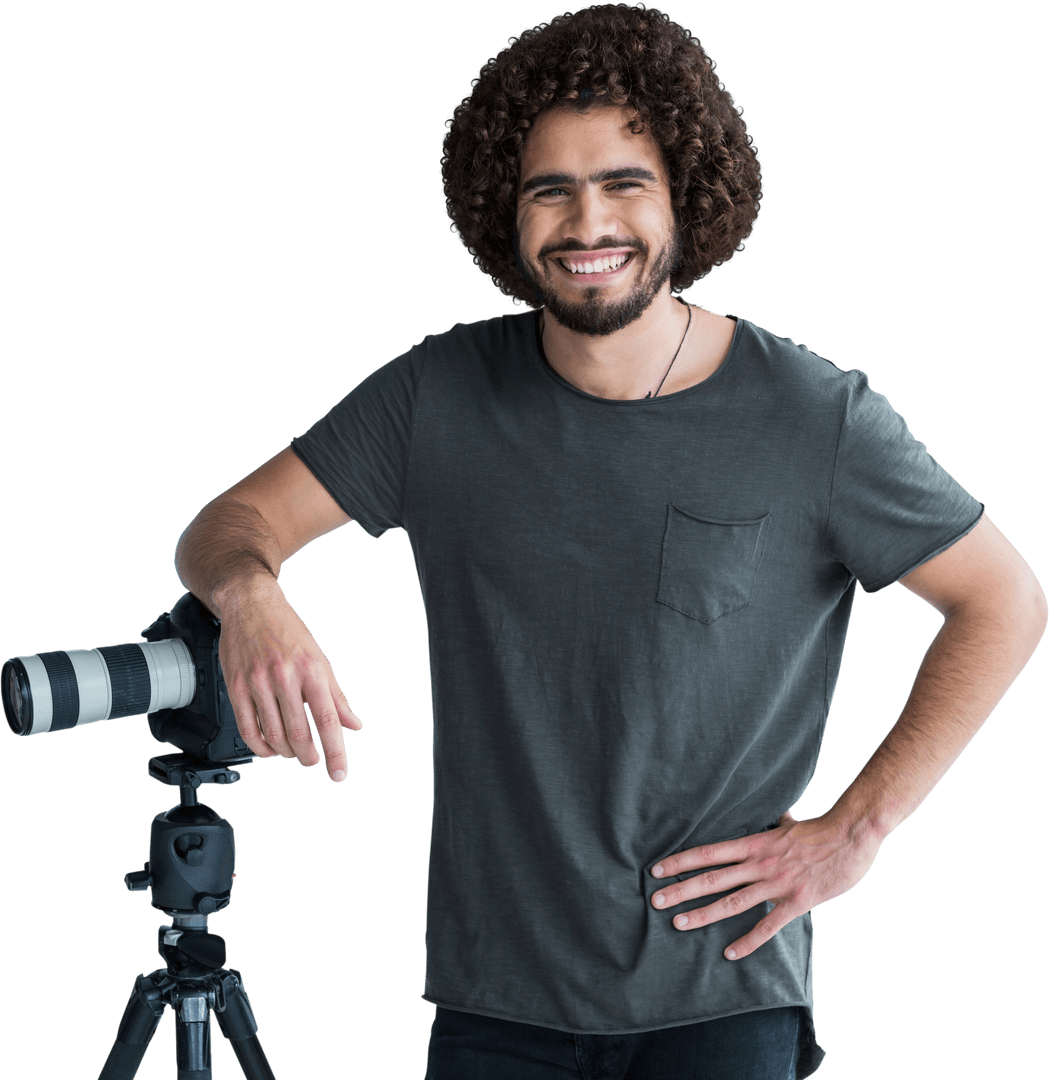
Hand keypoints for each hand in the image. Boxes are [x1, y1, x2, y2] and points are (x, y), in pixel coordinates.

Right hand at [215, 576, 362, 781]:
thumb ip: (337, 696)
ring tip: (293, 752)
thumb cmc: (288, 630)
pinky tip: (269, 748)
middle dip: (308, 756)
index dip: (336, 751)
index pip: (327, 720)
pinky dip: (261, 747)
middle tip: (312, 760)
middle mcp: (284, 676)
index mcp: (311, 670)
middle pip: (298, 734)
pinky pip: (247, 728)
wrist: (251, 604)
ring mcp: (257, 682)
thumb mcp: (320, 659)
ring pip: (273, 735)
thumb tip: (354, 724)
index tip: (339, 773)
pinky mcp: (236, 686)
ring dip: (285, 753)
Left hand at [649, 810, 882, 958]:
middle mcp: (759, 864)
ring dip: (702, 914)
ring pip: (732, 902)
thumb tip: (777, 816)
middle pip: (712, 878)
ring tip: (678, 924)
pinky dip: (747, 941)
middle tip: (654, 901)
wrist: (851, 835)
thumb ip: (777, 825)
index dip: (681, 862)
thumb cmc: (821, 830)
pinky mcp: (796, 902)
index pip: (708, 853)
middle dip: (681, 890)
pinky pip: (767, 926)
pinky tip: (728, 953)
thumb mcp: (789, 825)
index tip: (657, 870)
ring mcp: (776, 884)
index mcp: (754, 844)